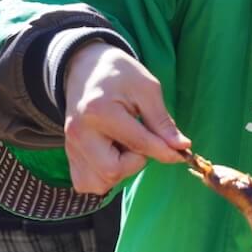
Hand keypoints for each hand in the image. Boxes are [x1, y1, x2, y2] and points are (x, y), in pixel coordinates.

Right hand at [63, 42, 190, 193]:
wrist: (85, 68)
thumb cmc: (119, 75)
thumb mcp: (146, 88)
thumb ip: (162, 120)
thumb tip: (181, 147)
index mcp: (99, 111)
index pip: (138, 143)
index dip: (165, 151)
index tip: (182, 152)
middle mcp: (79, 133)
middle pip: (113, 171)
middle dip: (136, 162)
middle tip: (140, 139)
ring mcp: (71, 146)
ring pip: (99, 182)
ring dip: (120, 170)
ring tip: (124, 145)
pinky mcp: (70, 155)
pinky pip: (86, 183)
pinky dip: (104, 176)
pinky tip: (112, 154)